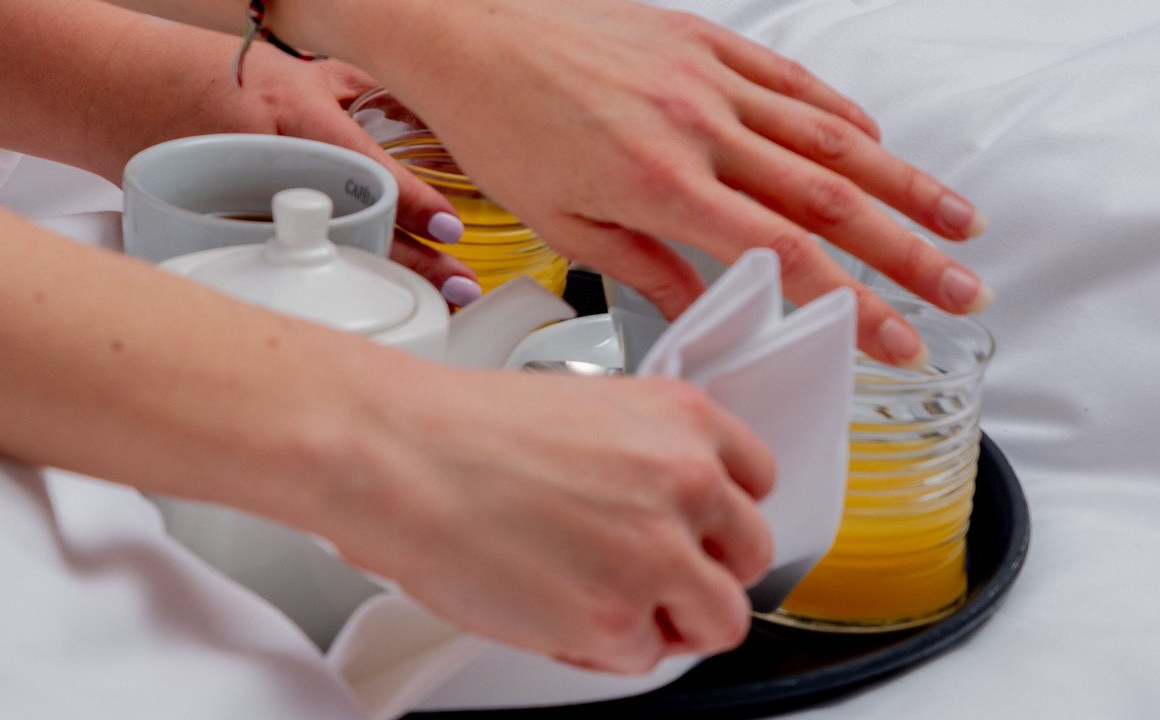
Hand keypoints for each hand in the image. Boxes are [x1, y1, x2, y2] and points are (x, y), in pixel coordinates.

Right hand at [231, 51, 481, 304]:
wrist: (129, 91)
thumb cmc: (222, 78)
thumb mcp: (303, 71)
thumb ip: (364, 90)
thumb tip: (426, 105)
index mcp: (296, 114)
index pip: (364, 164)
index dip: (412, 200)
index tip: (450, 226)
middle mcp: (274, 162)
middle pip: (354, 225)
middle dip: (412, 260)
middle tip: (459, 282)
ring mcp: (246, 205)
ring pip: (325, 256)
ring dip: (380, 282)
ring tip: (434, 301)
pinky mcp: (225, 235)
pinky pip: (287, 264)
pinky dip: (332, 286)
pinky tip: (369, 303)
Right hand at [303, 366, 775, 673]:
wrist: (400, 456)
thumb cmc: (463, 430)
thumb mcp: (587, 408)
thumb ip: (646, 455)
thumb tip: (667, 505)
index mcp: (684, 419)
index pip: (759, 479)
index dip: (723, 514)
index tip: (702, 529)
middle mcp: (688, 481)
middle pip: (751, 553)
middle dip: (707, 571)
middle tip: (656, 575)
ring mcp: (659, 554)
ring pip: (721, 618)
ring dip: (674, 620)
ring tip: (614, 603)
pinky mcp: (617, 619)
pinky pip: (645, 658)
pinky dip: (608, 649)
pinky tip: (560, 613)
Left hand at [334, 0, 990, 365]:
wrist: (469, 28)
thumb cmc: (503, 124)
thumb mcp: (564, 221)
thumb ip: (648, 268)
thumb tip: (708, 313)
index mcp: (664, 184)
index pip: (788, 257)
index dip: (856, 306)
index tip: (898, 341)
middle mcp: (703, 129)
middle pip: (834, 200)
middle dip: (909, 255)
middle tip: (963, 293)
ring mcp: (713, 80)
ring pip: (834, 137)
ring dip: (905, 183)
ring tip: (960, 223)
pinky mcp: (709, 42)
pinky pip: (795, 82)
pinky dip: (844, 115)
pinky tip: (879, 143)